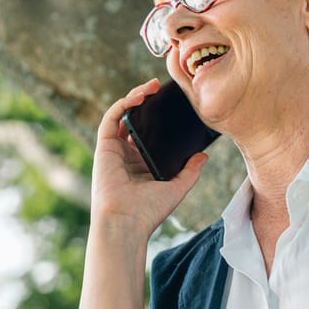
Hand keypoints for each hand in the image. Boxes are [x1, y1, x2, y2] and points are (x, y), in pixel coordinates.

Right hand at [91, 78, 207, 239]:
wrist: (127, 222)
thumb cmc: (149, 211)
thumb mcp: (177, 188)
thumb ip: (190, 171)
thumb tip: (204, 156)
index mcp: (141, 164)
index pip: (149, 133)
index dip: (158, 117)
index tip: (174, 104)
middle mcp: (126, 155)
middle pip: (135, 120)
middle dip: (147, 102)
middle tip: (162, 88)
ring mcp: (114, 150)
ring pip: (123, 115)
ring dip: (135, 97)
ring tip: (152, 86)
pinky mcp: (104, 147)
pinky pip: (111, 118)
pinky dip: (124, 104)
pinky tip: (140, 95)